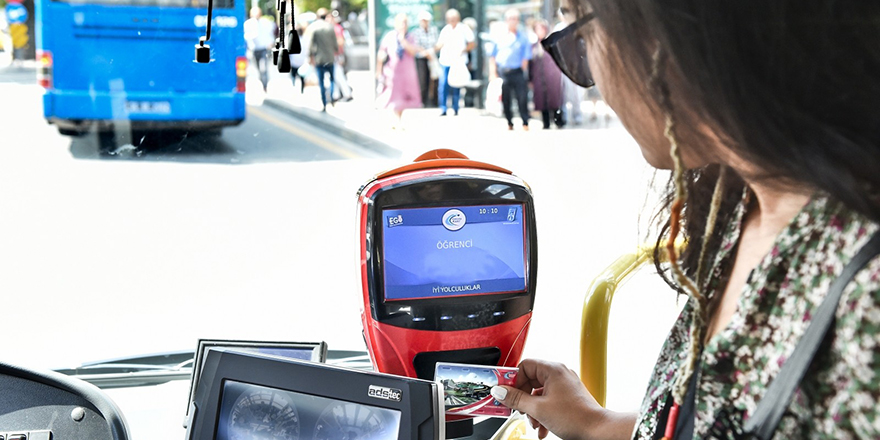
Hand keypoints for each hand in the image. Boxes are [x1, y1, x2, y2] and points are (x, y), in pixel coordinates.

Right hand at [490, 359, 634, 439]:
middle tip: (518, 410)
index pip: (524, 366)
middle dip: (523, 399)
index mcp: (552, 370)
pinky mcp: (568, 398)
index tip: (506, 393)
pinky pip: (549, 401)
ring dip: (533, 410)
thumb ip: (516, 399)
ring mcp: (565, 386)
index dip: (514, 381)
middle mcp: (559, 374)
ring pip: (539, 394)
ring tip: (534, 422)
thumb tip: (500, 392)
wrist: (597, 431)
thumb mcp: (538, 409)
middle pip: (531, 381)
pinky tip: (542, 427)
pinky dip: (543, 413)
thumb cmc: (575, 417)